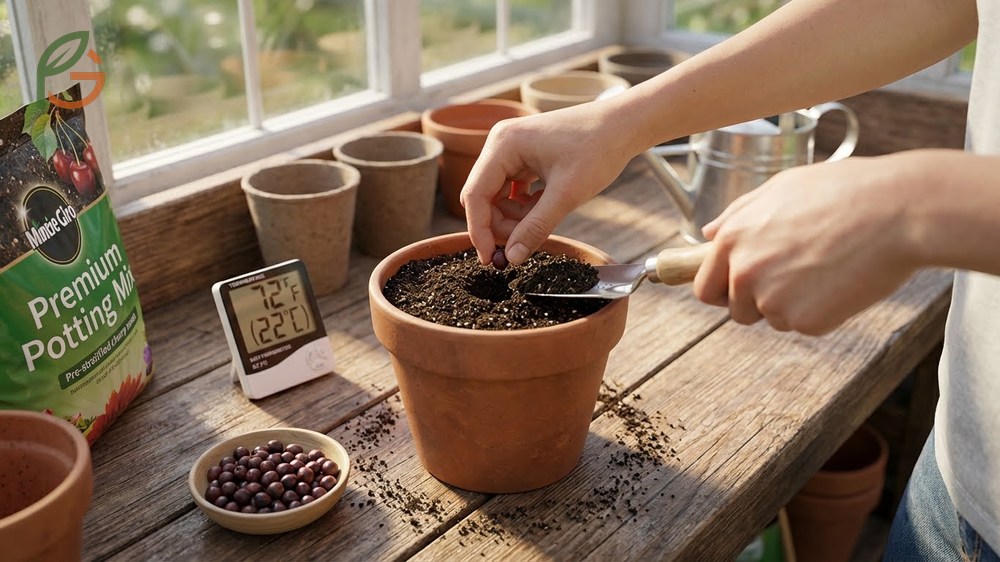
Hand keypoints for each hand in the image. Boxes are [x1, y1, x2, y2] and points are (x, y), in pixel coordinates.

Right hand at [460, 101, 634, 265]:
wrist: (623, 125)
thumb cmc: (598, 149)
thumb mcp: (566, 195)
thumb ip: (536, 227)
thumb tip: (512, 258)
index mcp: (503, 145)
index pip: (475, 195)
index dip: (480, 230)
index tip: (491, 259)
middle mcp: (501, 143)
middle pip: (483, 197)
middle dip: (500, 224)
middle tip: (524, 244)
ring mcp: (512, 149)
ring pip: (497, 196)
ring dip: (514, 217)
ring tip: (542, 221)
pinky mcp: (525, 156)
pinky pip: (512, 189)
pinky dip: (524, 206)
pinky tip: (545, 208)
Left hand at [693, 154, 922, 334]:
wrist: (898, 210)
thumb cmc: (843, 191)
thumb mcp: (781, 187)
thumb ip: (737, 214)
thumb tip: (708, 234)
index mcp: (732, 239)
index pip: (705, 287)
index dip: (722, 290)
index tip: (738, 289)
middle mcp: (744, 272)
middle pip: (735, 311)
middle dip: (756, 303)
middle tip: (794, 277)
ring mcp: (773, 300)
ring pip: (772, 318)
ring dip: (791, 305)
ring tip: (824, 268)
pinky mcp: (806, 322)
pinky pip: (805, 325)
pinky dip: (822, 312)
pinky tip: (842, 281)